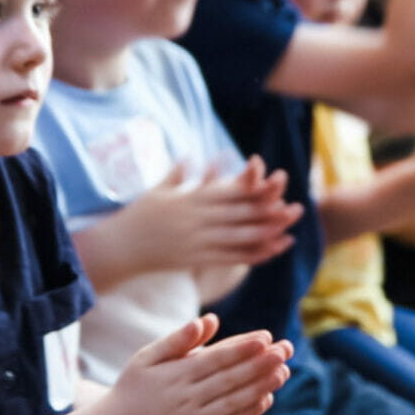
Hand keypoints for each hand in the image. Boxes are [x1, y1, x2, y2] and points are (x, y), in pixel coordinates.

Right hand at [94, 315, 291, 414]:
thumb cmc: (132, 389)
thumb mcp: (146, 358)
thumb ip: (178, 340)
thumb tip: (208, 320)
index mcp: (175, 375)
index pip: (217, 358)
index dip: (243, 348)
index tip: (267, 337)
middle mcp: (186, 399)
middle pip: (231, 378)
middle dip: (261, 363)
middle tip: (286, 350)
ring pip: (233, 402)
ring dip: (261, 386)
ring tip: (284, 372)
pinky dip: (248, 413)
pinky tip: (266, 398)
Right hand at [102, 156, 301, 274]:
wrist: (118, 247)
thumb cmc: (136, 217)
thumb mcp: (157, 191)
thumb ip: (177, 174)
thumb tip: (190, 155)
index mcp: (190, 198)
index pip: (229, 192)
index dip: (254, 188)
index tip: (276, 184)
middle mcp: (196, 218)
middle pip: (240, 214)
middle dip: (270, 211)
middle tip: (297, 207)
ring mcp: (196, 240)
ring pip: (238, 237)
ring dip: (267, 233)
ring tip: (290, 229)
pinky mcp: (195, 259)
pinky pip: (228, 257)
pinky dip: (252, 254)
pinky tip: (271, 251)